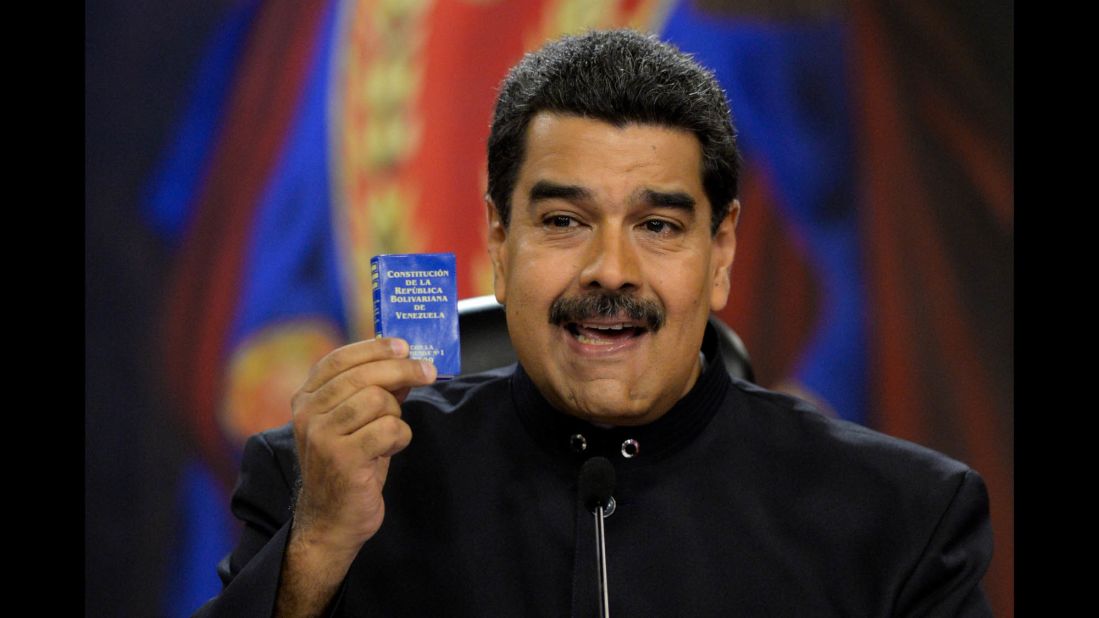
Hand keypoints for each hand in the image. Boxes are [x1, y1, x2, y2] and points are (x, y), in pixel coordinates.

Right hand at [288, 336, 435, 554]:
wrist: (332, 521)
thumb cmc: (349, 467)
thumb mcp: (356, 423)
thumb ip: (374, 391)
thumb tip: (406, 361)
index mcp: (306, 399)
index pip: (339, 359)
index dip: (374, 348)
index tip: (403, 345)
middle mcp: (307, 414)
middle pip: (364, 375)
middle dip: (403, 370)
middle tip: (428, 372)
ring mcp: (321, 436)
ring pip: (377, 400)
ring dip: (396, 415)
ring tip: (389, 434)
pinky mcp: (342, 458)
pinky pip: (388, 429)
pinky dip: (400, 437)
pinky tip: (390, 450)